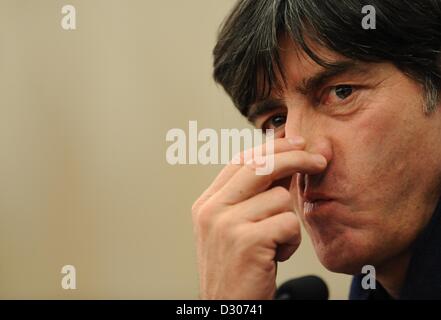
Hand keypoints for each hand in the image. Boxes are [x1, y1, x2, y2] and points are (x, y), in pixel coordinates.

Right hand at [191, 137, 327, 298]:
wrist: (228, 308)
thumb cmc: (238, 269)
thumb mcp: (235, 228)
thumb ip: (252, 197)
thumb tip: (284, 163)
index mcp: (207, 203)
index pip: (241, 161)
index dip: (272, 148)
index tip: (297, 143)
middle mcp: (212, 209)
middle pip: (260, 166)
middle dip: (295, 158)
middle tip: (319, 160)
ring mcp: (226, 224)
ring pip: (279, 199)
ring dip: (287, 222)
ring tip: (275, 244)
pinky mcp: (246, 241)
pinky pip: (288, 223)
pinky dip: (290, 241)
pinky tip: (276, 257)